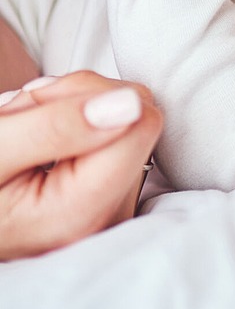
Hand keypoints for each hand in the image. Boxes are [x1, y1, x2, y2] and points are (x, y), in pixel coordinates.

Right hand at [0, 71, 161, 260]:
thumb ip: (57, 127)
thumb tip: (133, 103)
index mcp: (82, 211)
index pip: (140, 120)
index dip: (90, 93)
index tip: (37, 100)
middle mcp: (110, 216)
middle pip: (137, 117)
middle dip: (77, 101)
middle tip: (20, 114)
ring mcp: (113, 209)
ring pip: (126, 123)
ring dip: (70, 112)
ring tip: (20, 130)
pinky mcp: (110, 197)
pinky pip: (117, 140)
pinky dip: (76, 128)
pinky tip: (35, 144)